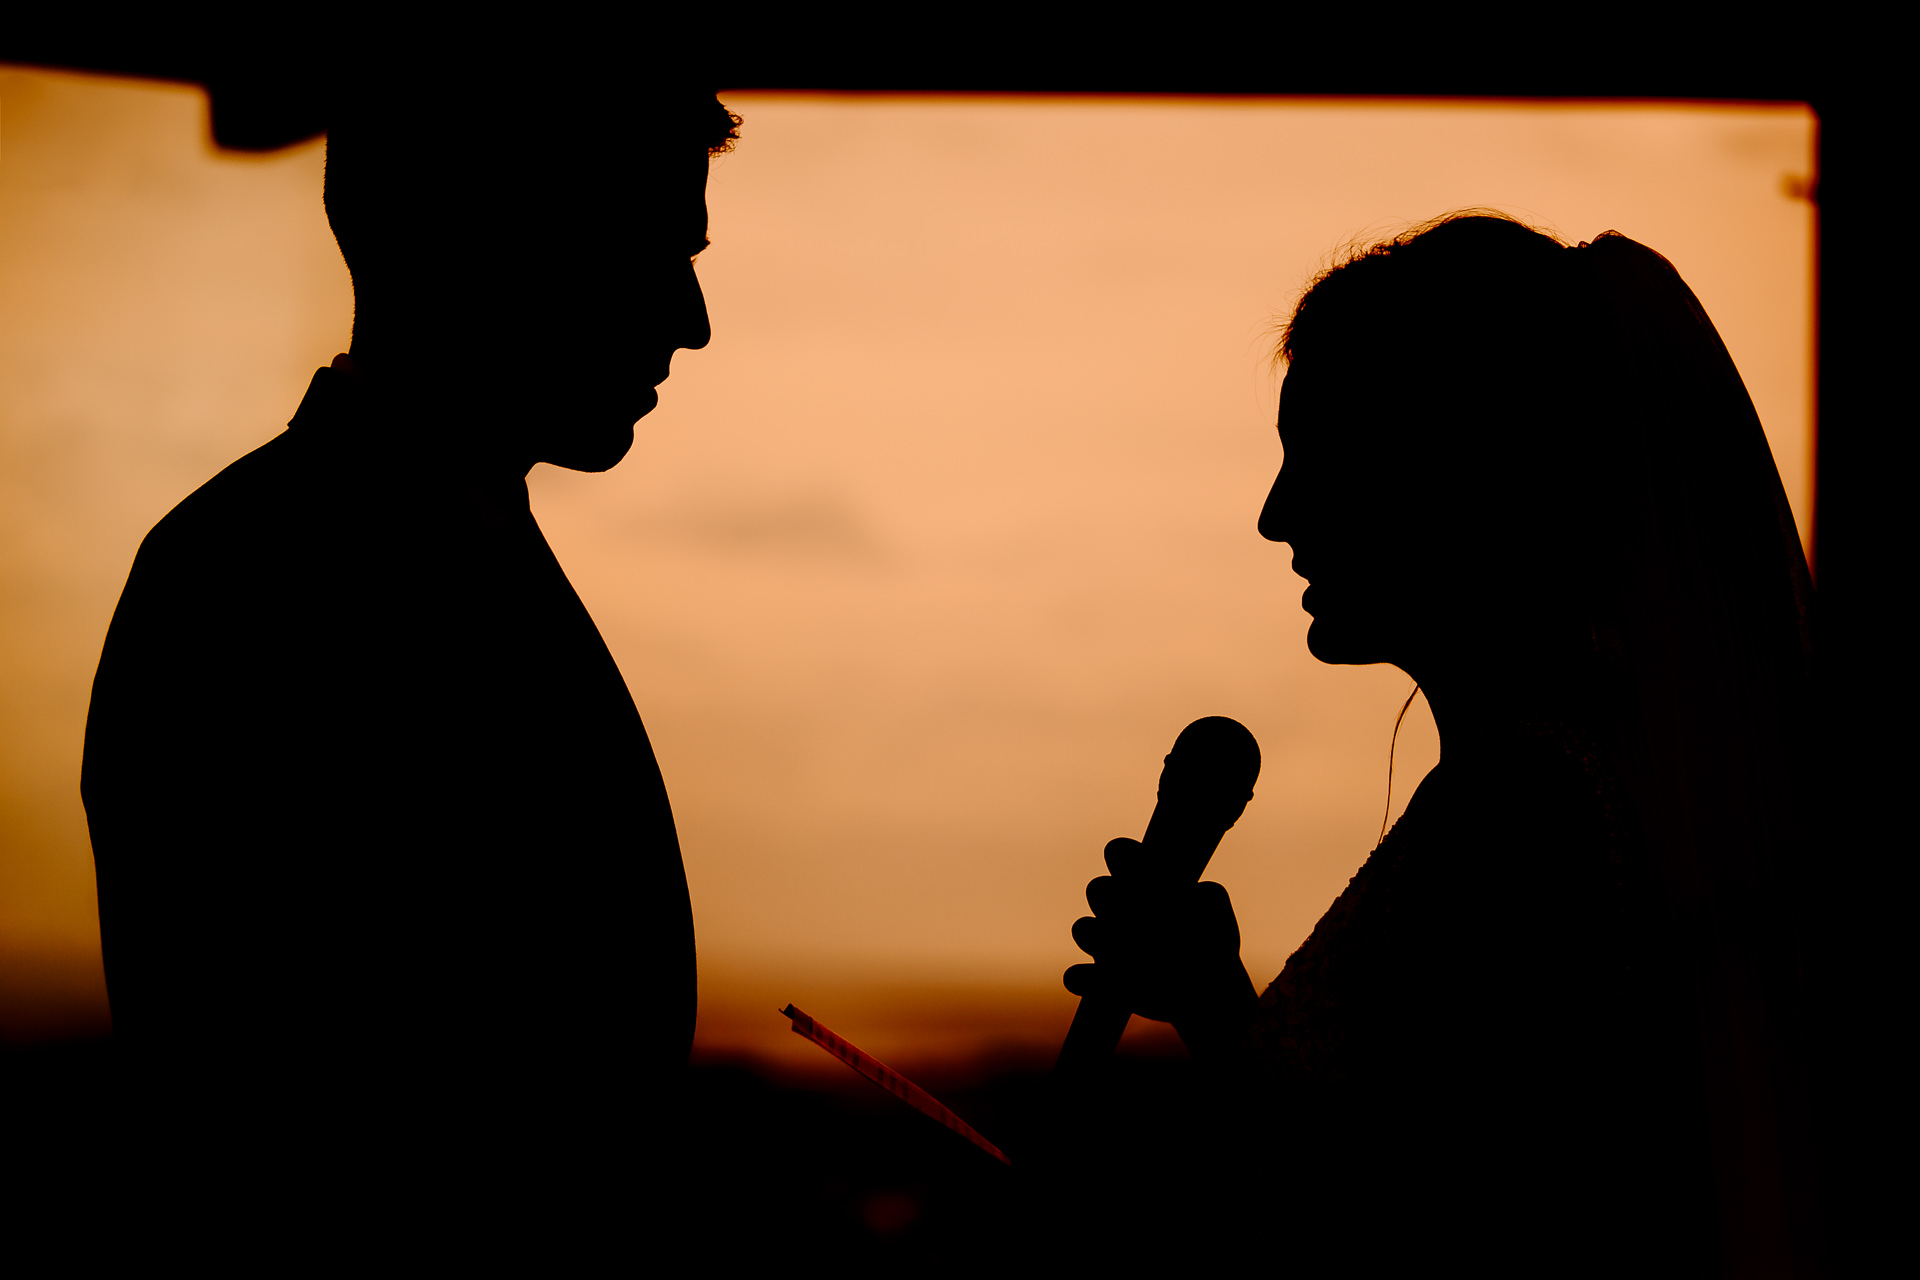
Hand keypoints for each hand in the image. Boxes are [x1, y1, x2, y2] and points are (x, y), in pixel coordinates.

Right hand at [1063, 837, 1252, 1027]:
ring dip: (1100, 937)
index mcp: (1140, 883)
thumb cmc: (1212, 942)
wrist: (1209, 991)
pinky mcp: (1099, 982)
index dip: (1124, 856)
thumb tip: (1190, 895)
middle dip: (1115, 897)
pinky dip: (1087, 979)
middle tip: (1142, 914)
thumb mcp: (1215, 911)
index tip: (1145, 872)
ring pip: (1083, 929)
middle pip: (1098, 889)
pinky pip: (1076, 976)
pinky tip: (1115, 985)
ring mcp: (1103, 946)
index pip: (1119, 853)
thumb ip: (1205, 893)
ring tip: (1130, 950)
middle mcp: (1116, 911)